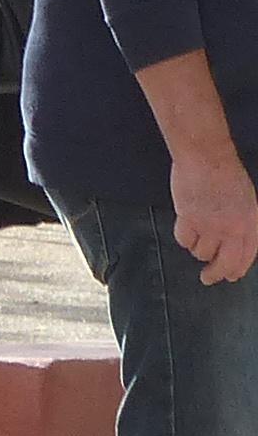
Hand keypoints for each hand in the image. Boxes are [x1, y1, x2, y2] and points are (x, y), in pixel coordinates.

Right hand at [182, 149, 257, 284]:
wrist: (207, 157)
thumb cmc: (227, 172)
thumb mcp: (248, 201)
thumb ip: (244, 223)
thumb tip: (236, 240)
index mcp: (251, 225)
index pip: (246, 258)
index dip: (237, 270)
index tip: (230, 276)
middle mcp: (232, 229)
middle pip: (224, 264)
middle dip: (216, 274)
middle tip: (208, 278)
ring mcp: (210, 226)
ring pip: (201, 252)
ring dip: (198, 250)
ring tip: (196, 240)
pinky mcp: (188, 219)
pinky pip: (184, 240)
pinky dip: (184, 239)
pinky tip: (185, 232)